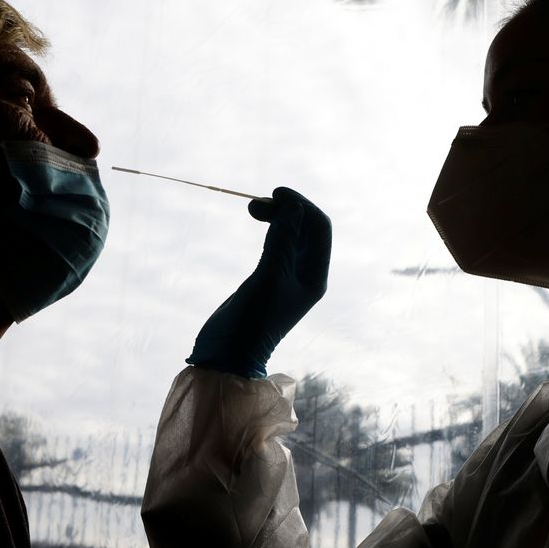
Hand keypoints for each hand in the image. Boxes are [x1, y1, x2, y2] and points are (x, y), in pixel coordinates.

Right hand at [187, 187, 331, 377]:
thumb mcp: (269, 277)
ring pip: (290, 234)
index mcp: (315, 277)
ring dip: (276, 216)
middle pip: (306, 229)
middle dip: (287, 209)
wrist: (229, 353)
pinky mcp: (268, 278)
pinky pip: (277, 244)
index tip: (274, 194)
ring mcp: (287, 277)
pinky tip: (257, 223)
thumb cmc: (252, 321)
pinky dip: (269, 229)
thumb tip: (295, 208)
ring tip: (252, 208)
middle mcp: (306, 275)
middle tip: (255, 204)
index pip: (319, 229)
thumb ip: (282, 242)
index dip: (301, 206)